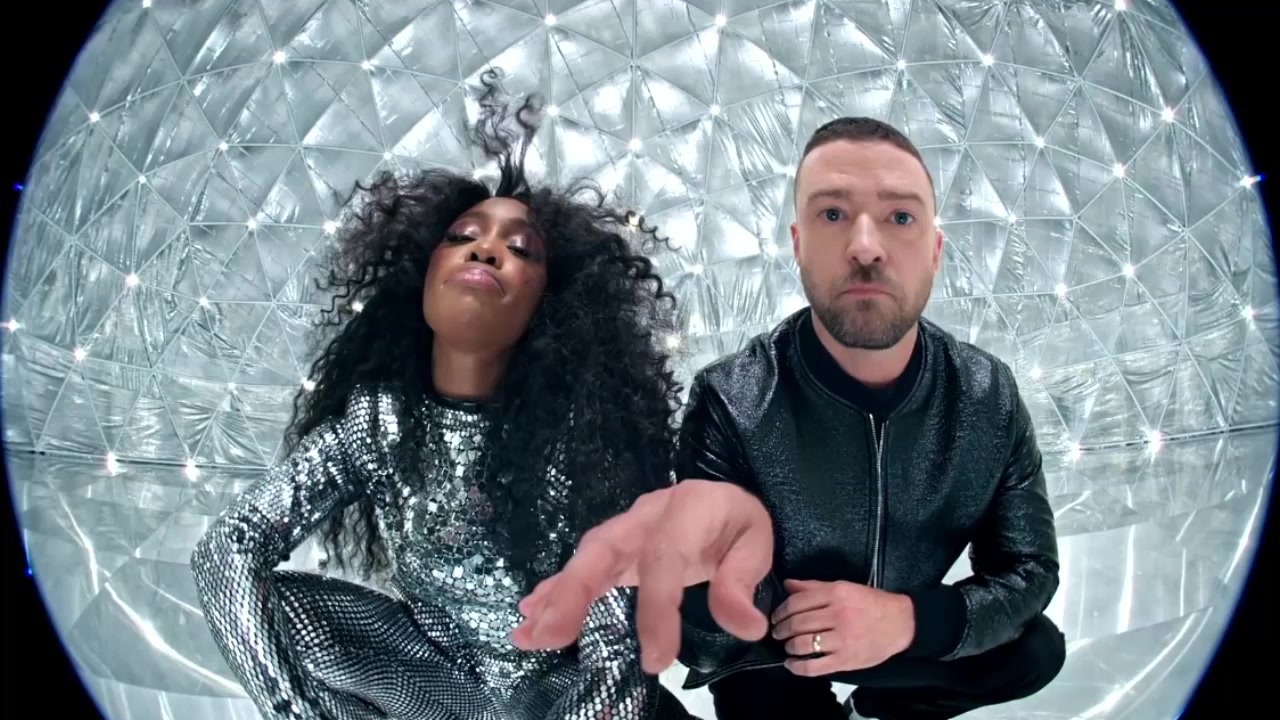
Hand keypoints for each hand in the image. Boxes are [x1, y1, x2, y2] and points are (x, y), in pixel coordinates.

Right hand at [511, 480, 773, 672]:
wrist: (722, 503)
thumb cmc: (736, 525)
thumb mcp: (756, 545)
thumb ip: (742, 583)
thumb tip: (746, 627)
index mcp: (687, 507)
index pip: (664, 556)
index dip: (656, 607)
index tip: (656, 659)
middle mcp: (646, 515)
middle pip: (605, 548)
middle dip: (575, 591)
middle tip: (551, 635)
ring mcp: (624, 530)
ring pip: (585, 559)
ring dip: (555, 597)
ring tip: (530, 634)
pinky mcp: (614, 548)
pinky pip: (582, 568)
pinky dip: (554, 592)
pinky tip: (532, 616)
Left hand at [770, 579, 914, 675]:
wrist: (900, 623)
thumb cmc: (870, 603)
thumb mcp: (844, 587)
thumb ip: (814, 587)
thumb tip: (787, 584)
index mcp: (836, 594)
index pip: (798, 602)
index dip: (781, 611)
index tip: (776, 617)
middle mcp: (838, 615)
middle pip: (798, 623)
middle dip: (781, 629)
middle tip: (777, 632)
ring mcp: (842, 639)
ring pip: (804, 644)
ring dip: (789, 647)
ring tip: (787, 646)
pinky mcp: (846, 660)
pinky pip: (815, 666)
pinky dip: (798, 667)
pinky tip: (791, 664)